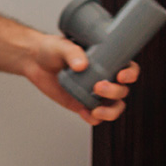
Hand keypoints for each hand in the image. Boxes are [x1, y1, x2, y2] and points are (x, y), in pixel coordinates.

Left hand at [23, 34, 139, 125]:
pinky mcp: (82, 104)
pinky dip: (93, 119)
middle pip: (122, 90)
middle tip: (98, 87)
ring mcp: (94, 93)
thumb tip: (82, 65)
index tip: (121, 75)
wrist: (35, 62)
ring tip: (96, 110)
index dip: (130, 74)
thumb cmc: (52, 49)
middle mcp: (104, 77)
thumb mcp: (61, 46)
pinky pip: (95, 117)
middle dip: (115, 92)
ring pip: (114, 107)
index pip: (128, 68)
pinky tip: (84, 112)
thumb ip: (72, 52)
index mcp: (107, 60)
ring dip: (110, 111)